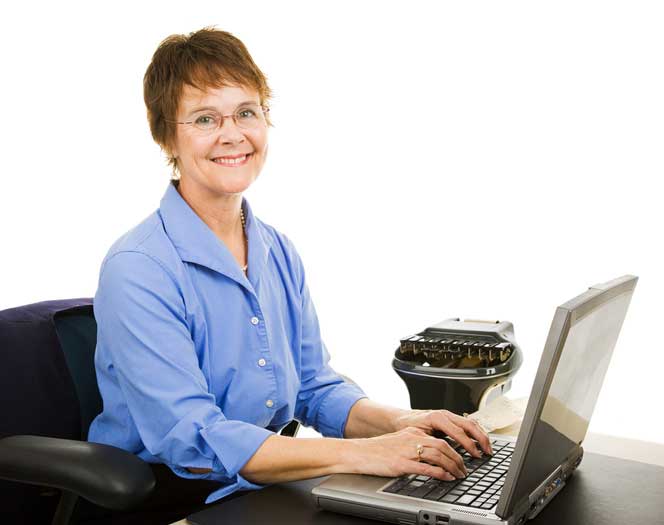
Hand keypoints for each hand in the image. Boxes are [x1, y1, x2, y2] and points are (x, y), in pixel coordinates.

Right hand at [348, 426, 467, 480]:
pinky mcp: (402, 463)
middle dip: (458, 458)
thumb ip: (414, 444)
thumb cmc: (377, 450)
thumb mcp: (399, 441)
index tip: (462, 457)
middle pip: (443, 445)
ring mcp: (407, 451)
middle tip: (464, 469)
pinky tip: (446, 477)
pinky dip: (440, 473)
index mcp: (413, 432)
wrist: (359, 452)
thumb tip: (430, 455)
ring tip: (459, 474)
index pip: (440, 437)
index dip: (455, 448)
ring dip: (452, 466)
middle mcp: (412, 438)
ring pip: (438, 455)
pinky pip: (426, 467)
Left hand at [393, 409, 492, 458]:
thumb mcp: (417, 436)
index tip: (476, 455)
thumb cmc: (406, 427)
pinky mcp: (449, 418)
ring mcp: (448, 415)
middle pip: (469, 424)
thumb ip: (431, 443)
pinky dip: (476, 432)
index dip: (469, 445)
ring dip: (481, 435)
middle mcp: (445, 414)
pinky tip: (480, 441)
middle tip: (488, 452)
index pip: (459, 432)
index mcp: (437, 417)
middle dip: (481, 438)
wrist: (399, 418)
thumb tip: (443, 456)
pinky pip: (466, 423)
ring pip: (470, 422)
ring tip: (487, 448)